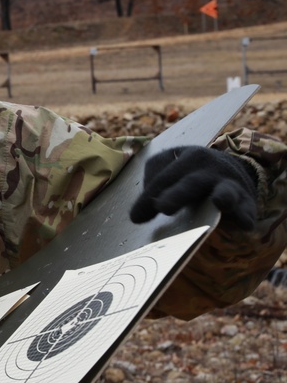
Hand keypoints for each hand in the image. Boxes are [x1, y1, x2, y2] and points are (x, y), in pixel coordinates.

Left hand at [129, 145, 257, 229]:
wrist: (231, 172)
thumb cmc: (191, 176)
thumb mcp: (173, 172)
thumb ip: (155, 188)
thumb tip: (137, 216)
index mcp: (185, 158)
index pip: (163, 177)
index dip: (148, 197)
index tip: (135, 217)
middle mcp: (208, 167)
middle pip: (190, 182)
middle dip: (177, 194)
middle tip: (162, 207)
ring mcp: (228, 183)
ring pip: (224, 190)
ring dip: (222, 196)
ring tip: (220, 201)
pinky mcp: (245, 201)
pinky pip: (246, 209)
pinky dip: (245, 215)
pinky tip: (245, 224)